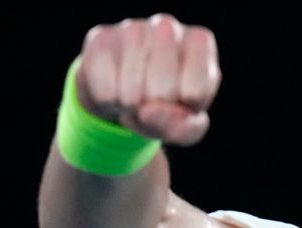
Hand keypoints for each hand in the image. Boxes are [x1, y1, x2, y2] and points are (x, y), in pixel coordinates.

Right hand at [76, 13, 220, 144]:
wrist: (126, 94)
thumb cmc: (168, 106)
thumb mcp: (187, 125)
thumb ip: (184, 127)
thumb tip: (149, 111)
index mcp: (200, 43)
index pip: (195, 92)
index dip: (184, 110)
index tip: (182, 100)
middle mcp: (168, 26)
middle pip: (162, 91)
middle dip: (156, 109)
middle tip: (154, 100)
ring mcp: (133, 28)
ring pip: (132, 91)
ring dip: (132, 107)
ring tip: (135, 96)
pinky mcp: (101, 39)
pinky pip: (105, 91)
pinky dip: (110, 102)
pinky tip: (115, 86)